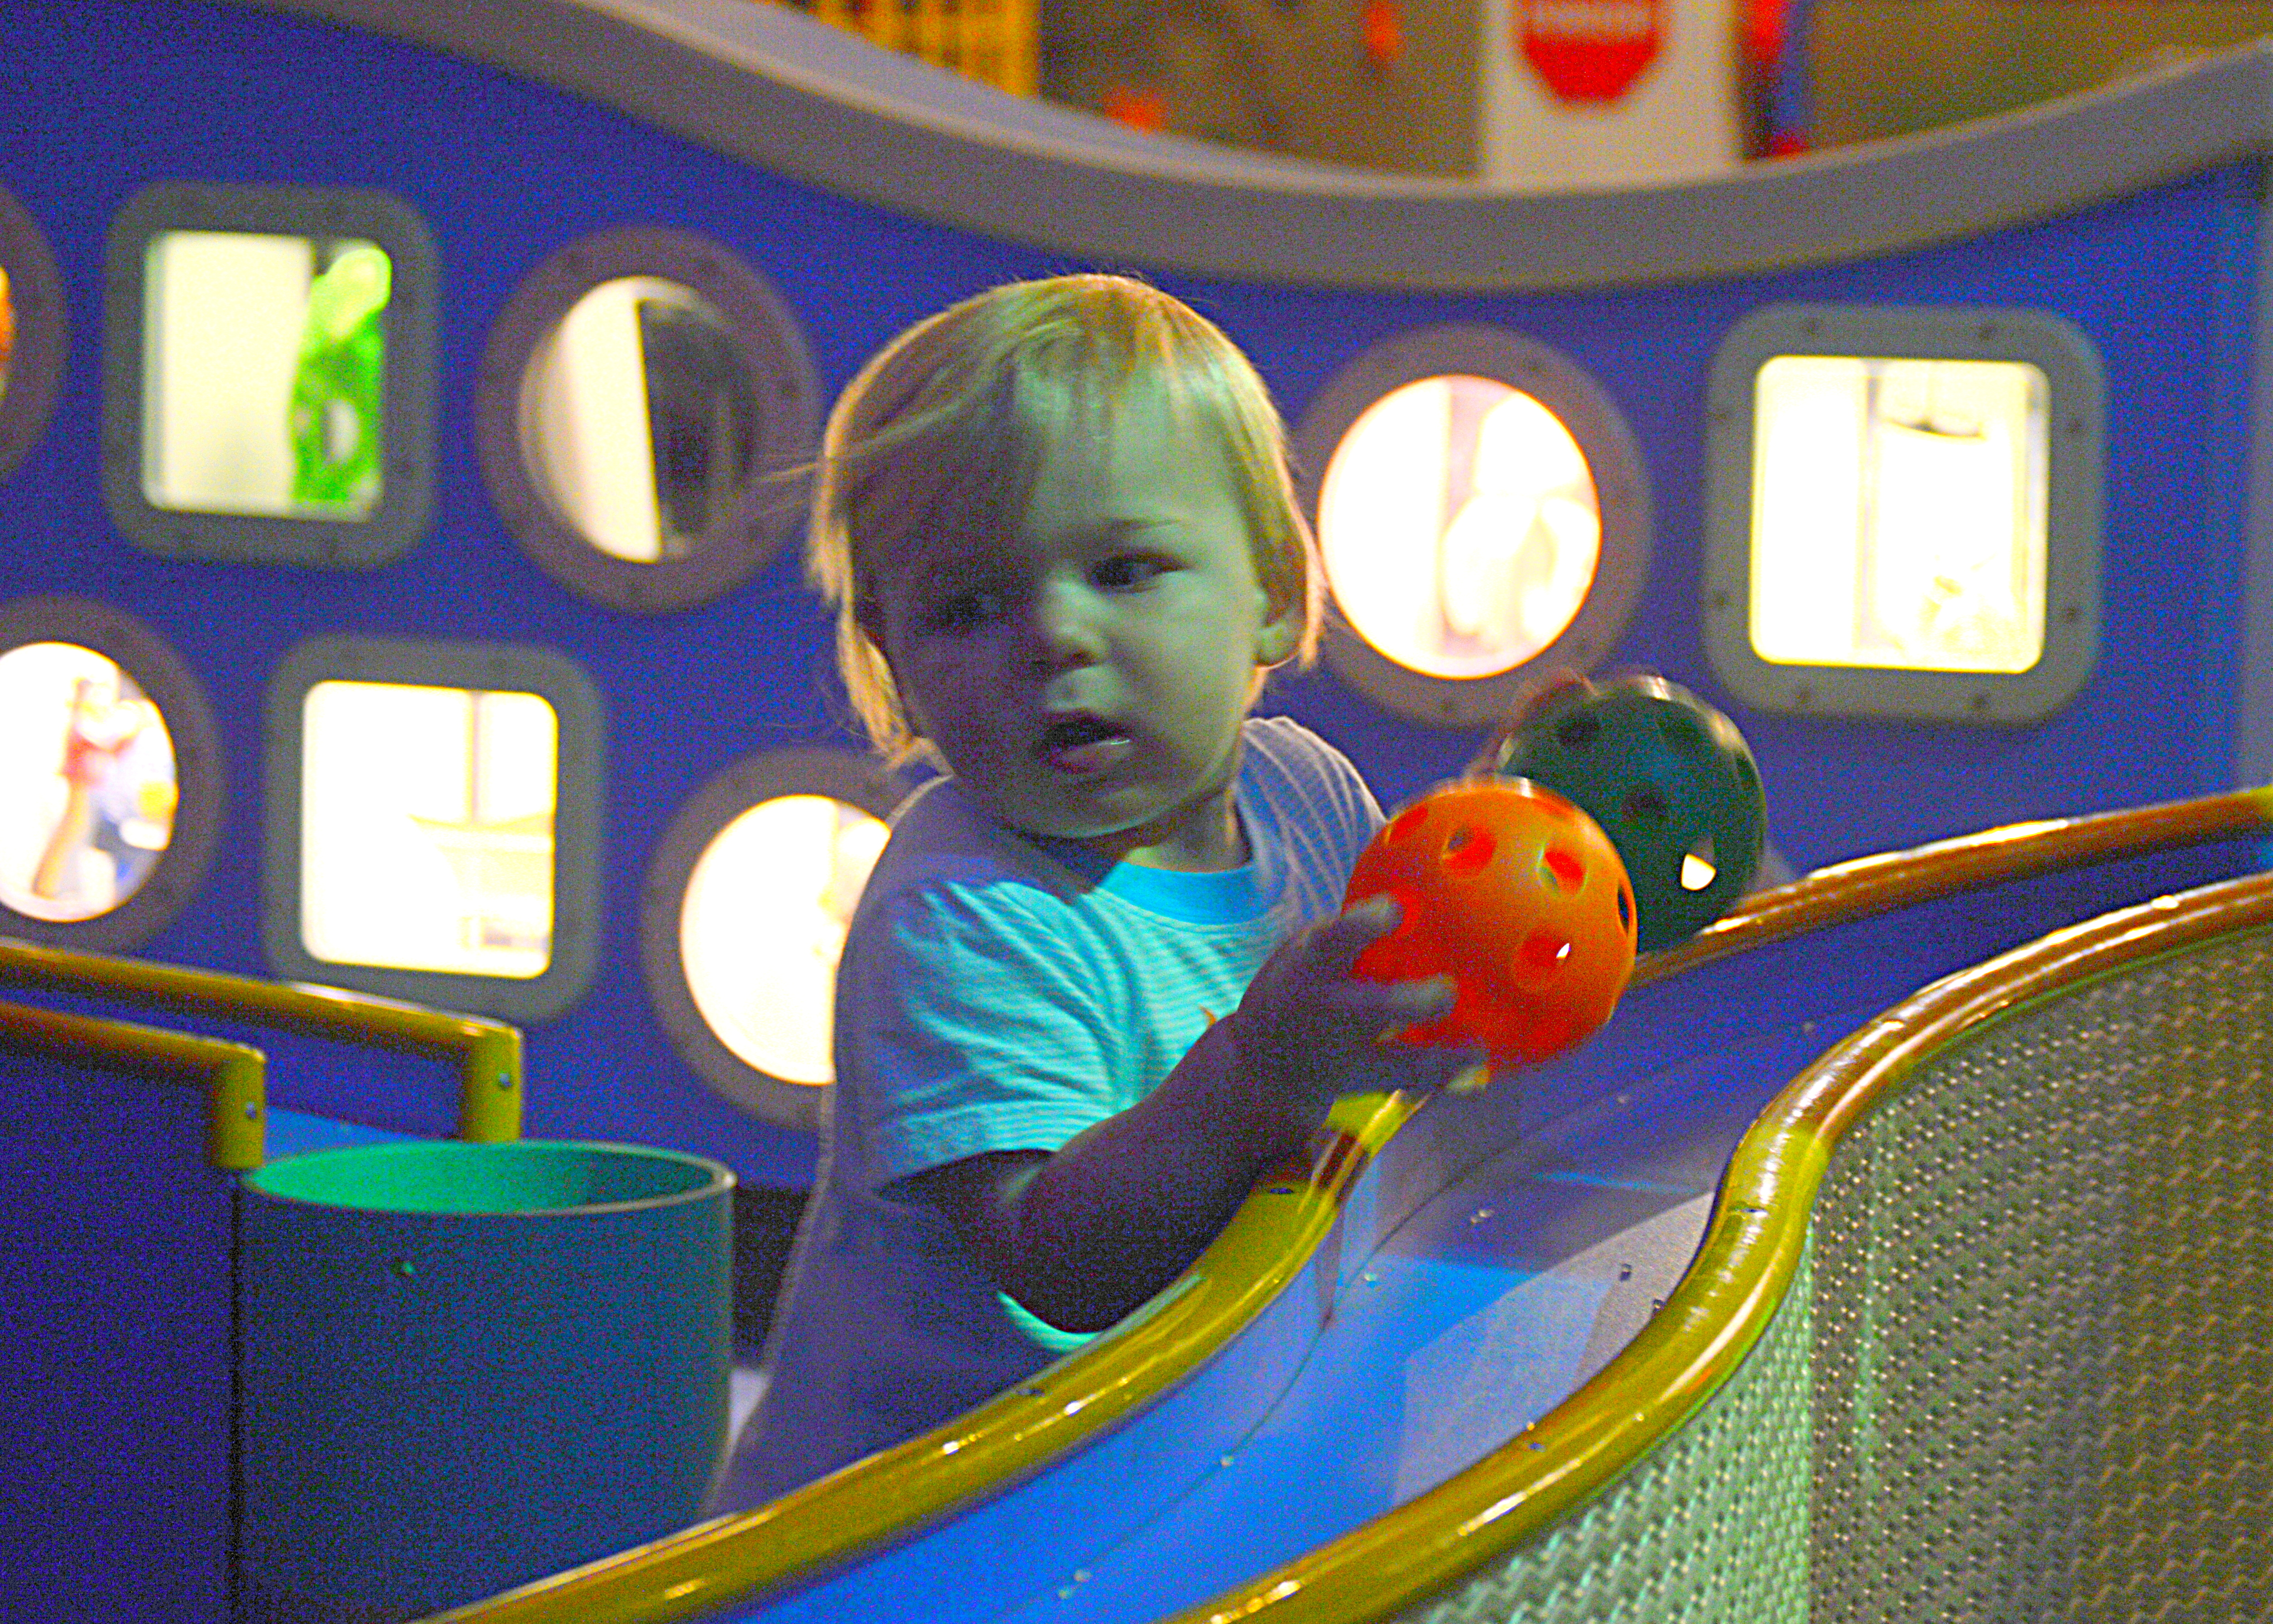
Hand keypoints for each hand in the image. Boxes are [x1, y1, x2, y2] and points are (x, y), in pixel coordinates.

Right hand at [1224, 896, 1488, 1131]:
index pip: (1331, 940)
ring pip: (1398, 1063)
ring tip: (1478, 1050)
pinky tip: (1477, 1073)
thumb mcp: (1308, 950)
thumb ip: (1353, 931)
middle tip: (1448, 992)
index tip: (1396, 909)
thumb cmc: (1301, 983)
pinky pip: (1410, 1085)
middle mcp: (1327, 1011)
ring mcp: (1345, 1056)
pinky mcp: (1365, 1085)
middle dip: (1412, 1003)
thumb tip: (1424, 891)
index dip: (1363, 925)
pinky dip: (1446, 1080)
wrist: (1264, 1062)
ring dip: (1443, 1059)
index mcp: (1309, 966)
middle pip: (1370, 1010)